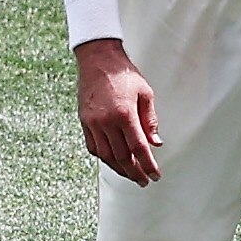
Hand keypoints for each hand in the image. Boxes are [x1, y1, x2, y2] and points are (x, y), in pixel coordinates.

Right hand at [77, 41, 160, 184]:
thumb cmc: (124, 74)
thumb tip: (156, 143)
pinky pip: (93, 147)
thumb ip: (150, 121)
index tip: (155, 176)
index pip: (139, 148)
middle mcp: (107, 121)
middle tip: (143, 180)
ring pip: (106, 155)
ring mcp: (93, 123)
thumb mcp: (145, 94)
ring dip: (119, 168)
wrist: (98, 60)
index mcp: (125, 114)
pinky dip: (104, 157)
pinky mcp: (84, 121)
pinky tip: (113, 161)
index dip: (148, 165)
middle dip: (134, 171)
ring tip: (130, 174)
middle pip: (122, 156)